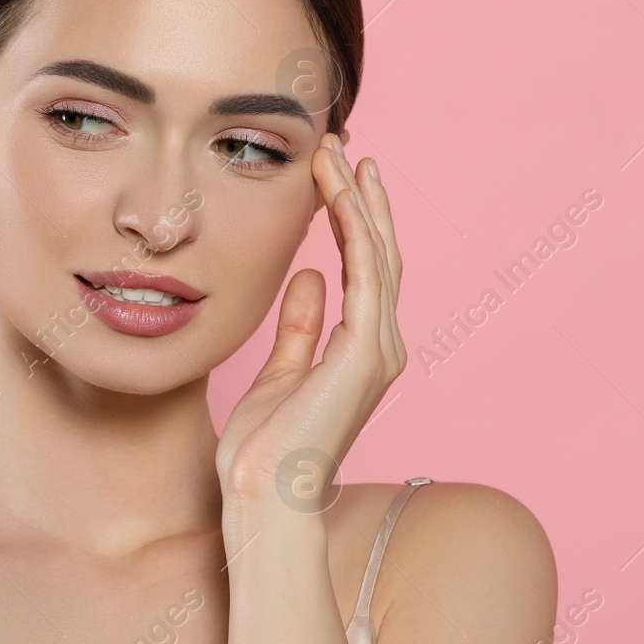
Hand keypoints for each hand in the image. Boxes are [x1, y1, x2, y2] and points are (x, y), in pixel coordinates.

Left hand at [215, 132, 405, 525]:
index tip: (334, 174)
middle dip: (361, 196)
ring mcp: (379, 350)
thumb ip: (299, 325)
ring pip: (377, 254)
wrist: (263, 497)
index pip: (365, 269)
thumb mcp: (279, 372)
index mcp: (361, 352)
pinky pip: (367, 274)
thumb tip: (308, 276)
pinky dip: (355, 228)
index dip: (352, 218)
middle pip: (380, 253)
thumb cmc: (264, 451)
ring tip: (339, 153)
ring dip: (357, 199)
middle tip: (342, 146)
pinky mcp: (366, 353)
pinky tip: (340, 193)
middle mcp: (380, 347)